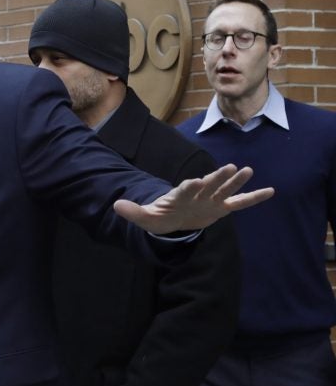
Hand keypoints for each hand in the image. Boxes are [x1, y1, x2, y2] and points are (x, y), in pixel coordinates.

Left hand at [114, 164, 273, 234]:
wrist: (171, 218)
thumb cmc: (159, 216)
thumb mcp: (144, 217)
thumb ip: (133, 212)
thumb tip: (116, 206)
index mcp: (179, 196)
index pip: (184, 190)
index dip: (188, 187)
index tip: (195, 181)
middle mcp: (196, 194)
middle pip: (207, 185)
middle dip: (216, 178)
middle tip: (229, 168)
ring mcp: (210, 199)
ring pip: (224, 189)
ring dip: (234, 181)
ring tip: (247, 170)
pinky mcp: (220, 207)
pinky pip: (239, 203)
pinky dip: (253, 198)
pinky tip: (269, 191)